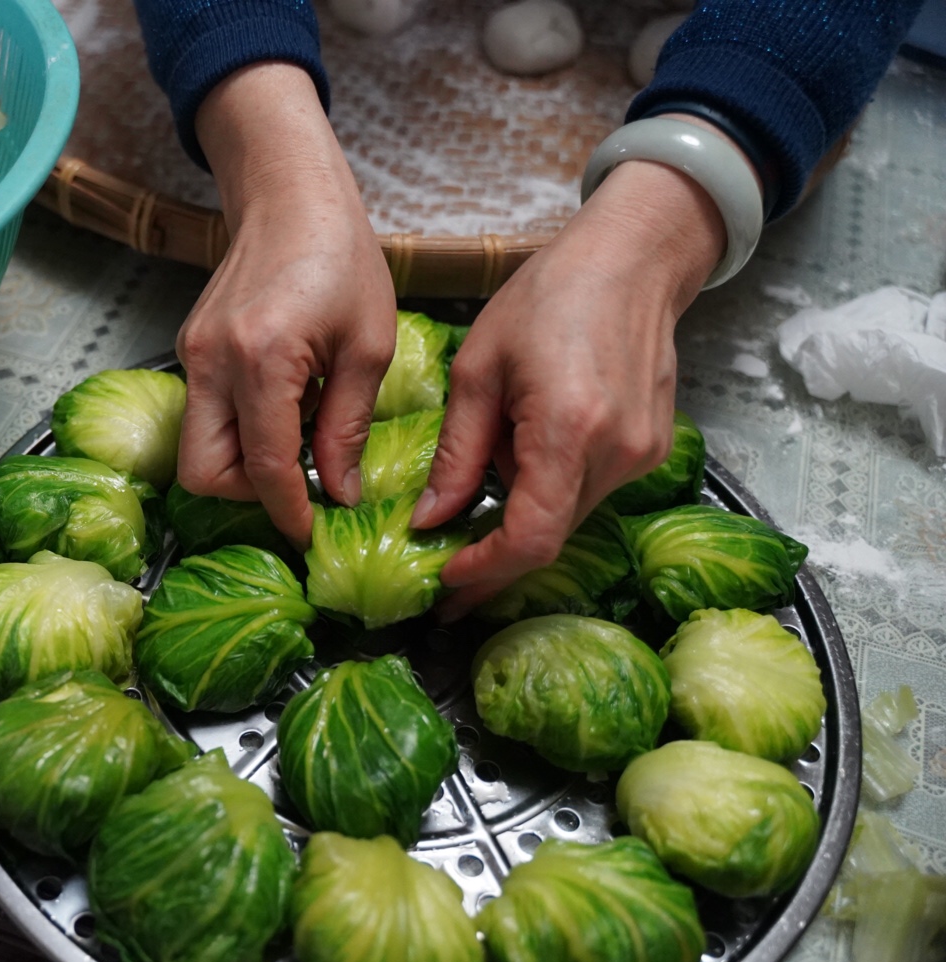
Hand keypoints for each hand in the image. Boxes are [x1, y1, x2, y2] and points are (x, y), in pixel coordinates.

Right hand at [175, 62, 397, 544]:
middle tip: (297, 487)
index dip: (287, 511)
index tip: (310, 531)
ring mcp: (192, 355)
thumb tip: (338, 491)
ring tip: (296, 443)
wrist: (290, 195)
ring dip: (241, 463)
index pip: (262, 467)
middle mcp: (211, 361)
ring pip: (197, 447)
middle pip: (202, 471)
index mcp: (261, 359)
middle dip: (247, 494)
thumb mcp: (368, 347)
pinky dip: (238, 428)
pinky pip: (204, 413)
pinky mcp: (191, 348)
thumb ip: (347, 426)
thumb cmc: (340, 257)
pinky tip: (283, 408)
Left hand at [414, 125, 744, 618]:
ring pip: (571, 518)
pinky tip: (521, 459)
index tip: (447, 581)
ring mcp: (644, 454)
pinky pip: (590, 491)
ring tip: (479, 494)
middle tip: (446, 571)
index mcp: (570, 430)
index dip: (486, 571)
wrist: (632, 258)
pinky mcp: (652, 448)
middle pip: (552, 538)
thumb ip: (457, 454)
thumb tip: (430, 520)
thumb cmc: (549, 296)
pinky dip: (549, 491)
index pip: (531, 539)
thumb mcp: (478, 370)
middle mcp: (618, 452)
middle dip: (495, 559)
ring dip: (521, 519)